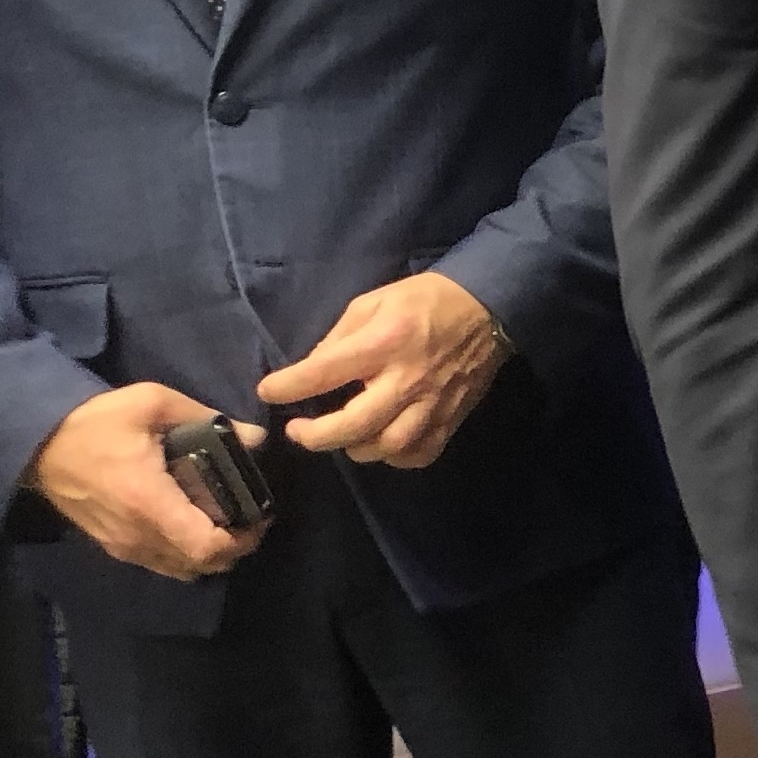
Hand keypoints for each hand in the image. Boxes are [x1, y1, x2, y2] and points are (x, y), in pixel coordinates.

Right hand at [28, 380, 269, 579]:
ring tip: (226, 523)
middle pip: (201, 565)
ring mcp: (123, 546)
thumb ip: (206, 418)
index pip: (207, 547)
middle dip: (233, 548)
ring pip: (181, 569)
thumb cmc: (94, 423)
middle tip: (249, 519)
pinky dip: (185, 555)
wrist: (36, 445)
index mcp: (150, 503)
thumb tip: (255, 437)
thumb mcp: (151, 403)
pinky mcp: (113, 547)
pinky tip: (193, 525)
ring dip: (210, 554)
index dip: (241, 540)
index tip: (259, 517)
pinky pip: (161, 564)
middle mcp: (138, 535)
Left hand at [260, 271, 507, 468]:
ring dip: (354, 448)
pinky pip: (418, 454)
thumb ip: (339, 337)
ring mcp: (431, 404)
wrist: (489, 309)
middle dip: (315, 436)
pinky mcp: (451, 418)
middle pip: (352, 425)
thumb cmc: (424, 300)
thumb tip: (313, 369)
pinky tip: (382, 443)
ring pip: (385, 448)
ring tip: (342, 436)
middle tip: (297, 431)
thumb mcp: (373, 302)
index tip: (268, 391)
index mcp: (384, 342)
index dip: (288, 386)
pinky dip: (395, 457)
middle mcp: (406, 379)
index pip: (324, 372)